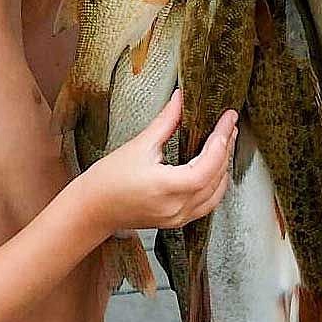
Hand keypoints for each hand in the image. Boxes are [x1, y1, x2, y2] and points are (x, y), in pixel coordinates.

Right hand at [96, 90, 236, 231]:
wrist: (92, 208)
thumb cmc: (107, 181)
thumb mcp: (138, 146)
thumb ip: (166, 122)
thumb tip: (180, 100)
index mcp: (167, 187)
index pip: (209, 164)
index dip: (222, 139)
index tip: (228, 119)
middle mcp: (177, 207)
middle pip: (216, 177)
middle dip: (226, 148)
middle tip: (229, 125)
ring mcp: (179, 217)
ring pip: (216, 192)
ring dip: (223, 167)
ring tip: (225, 142)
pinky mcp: (177, 221)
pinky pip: (207, 204)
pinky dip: (215, 185)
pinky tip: (215, 168)